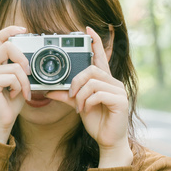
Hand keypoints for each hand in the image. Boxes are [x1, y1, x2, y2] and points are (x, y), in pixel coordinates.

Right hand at [0, 24, 33, 134]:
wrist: (2, 121)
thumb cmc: (10, 102)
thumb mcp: (18, 80)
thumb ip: (20, 66)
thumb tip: (31, 57)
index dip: (10, 29)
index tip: (24, 30)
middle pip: (7, 46)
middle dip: (23, 58)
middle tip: (29, 72)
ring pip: (15, 66)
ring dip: (25, 81)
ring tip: (22, 92)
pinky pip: (12, 77)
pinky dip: (20, 88)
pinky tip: (15, 96)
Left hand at [46, 26, 128, 150]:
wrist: (108, 141)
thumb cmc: (97, 122)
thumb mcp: (78, 106)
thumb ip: (67, 96)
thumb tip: (50, 89)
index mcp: (104, 81)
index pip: (100, 57)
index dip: (95, 43)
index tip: (88, 29)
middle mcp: (113, 83)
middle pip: (91, 70)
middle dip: (76, 82)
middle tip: (71, 95)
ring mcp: (119, 91)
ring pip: (93, 82)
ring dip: (80, 96)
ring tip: (80, 107)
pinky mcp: (120, 101)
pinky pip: (98, 94)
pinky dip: (87, 102)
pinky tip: (87, 110)